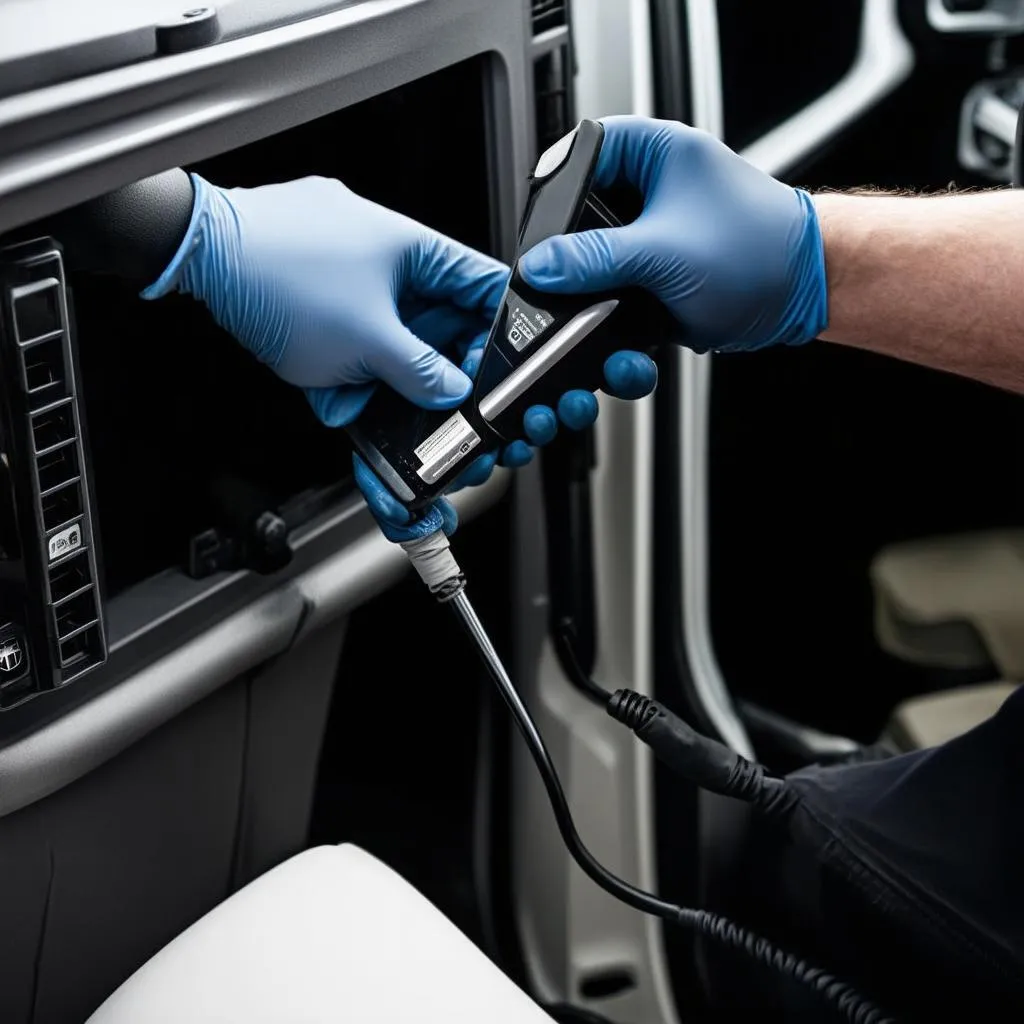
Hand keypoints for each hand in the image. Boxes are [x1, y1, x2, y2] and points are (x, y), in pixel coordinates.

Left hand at [140, 172, 655, 541]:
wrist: (196, 258)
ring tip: (377, 411)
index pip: (488, 291)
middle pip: (443, 332)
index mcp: (419, 254)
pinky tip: (338, 397)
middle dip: (441, 380)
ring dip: (392, 388)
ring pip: (399, 350)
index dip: (502, 338)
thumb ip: (422, 373)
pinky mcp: (325, 312)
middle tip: (450, 417)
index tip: (502, 379)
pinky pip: (358, 353)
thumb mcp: (369, 339)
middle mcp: (392, 268)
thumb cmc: (277, 272)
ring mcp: (356, 289)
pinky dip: (352, 381)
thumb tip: (453, 392)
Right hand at [518, 115, 827, 352]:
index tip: (541, 237)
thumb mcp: (663, 252)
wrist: (802, 297)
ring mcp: (651, 234)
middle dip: (572, 258)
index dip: (552, 195)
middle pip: (578, 217)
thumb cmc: (760, 251)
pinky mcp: (656, 274)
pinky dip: (612, 314)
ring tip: (602, 307)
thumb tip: (542, 266)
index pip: (577, 156)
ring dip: (593, 293)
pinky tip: (619, 325)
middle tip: (566, 281)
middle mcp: (650, 188)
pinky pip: (615, 292)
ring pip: (594, 261)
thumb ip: (594, 259)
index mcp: (654, 152)